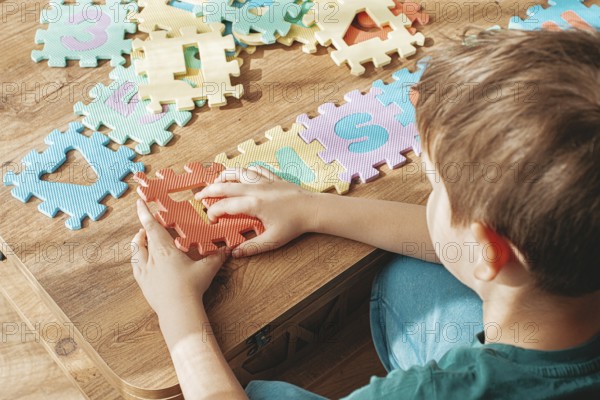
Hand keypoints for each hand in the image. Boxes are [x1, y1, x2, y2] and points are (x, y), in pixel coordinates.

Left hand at [131, 199, 227, 316]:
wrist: (178, 310)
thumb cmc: (191, 287)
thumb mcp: (207, 269)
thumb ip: (217, 256)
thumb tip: (228, 248)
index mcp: (165, 249)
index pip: (152, 226)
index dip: (145, 213)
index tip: (139, 202)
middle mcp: (151, 258)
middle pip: (142, 237)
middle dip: (144, 229)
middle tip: (150, 225)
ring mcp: (144, 271)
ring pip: (135, 251)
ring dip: (138, 242)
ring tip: (142, 239)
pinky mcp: (143, 283)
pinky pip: (135, 266)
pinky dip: (137, 259)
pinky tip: (141, 261)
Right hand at [195, 166, 319, 257]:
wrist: (313, 209)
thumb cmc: (294, 224)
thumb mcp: (273, 240)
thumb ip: (252, 247)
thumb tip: (234, 253)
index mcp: (254, 204)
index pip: (226, 206)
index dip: (214, 212)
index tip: (210, 218)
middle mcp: (256, 189)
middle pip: (226, 186)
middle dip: (209, 191)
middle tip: (199, 196)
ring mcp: (264, 181)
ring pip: (238, 173)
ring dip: (224, 176)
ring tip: (214, 182)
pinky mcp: (273, 177)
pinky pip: (254, 169)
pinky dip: (243, 170)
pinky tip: (239, 174)